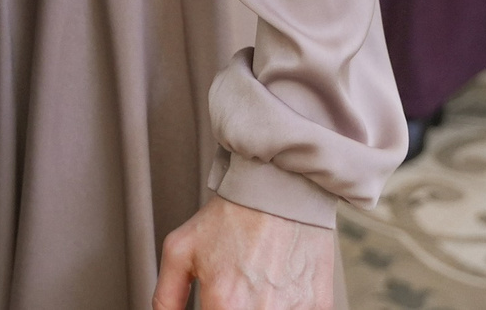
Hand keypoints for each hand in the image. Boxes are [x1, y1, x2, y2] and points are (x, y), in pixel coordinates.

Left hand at [152, 196, 333, 309]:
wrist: (281, 187)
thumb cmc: (233, 216)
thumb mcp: (181, 250)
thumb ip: (166, 297)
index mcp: (225, 305)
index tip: (212, 302)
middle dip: (231, 307)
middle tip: (233, 290)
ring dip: (259, 306)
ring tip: (255, 284)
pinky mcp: (319, 305)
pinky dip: (286, 306)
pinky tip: (277, 288)